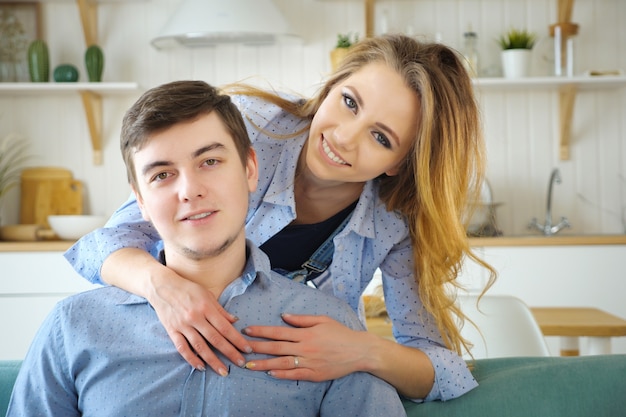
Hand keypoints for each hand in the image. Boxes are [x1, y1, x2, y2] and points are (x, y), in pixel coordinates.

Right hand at [148, 269, 252, 374]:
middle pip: (215, 339)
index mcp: (206, 307)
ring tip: (223, 371)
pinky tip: (201, 367)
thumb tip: (235, 321)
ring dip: (213, 360)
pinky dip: (192, 359)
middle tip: (241, 363)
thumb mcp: (207, 294)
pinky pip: (182, 348)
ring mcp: (183, 325)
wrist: (162, 286)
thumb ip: (221, 310)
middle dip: (230, 352)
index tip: (247, 349)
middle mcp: (195, 317)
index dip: (237, 340)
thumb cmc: (188, 289)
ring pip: (200, 346)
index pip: (225, 328)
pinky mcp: (172, 331)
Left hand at [242, 314, 368, 381]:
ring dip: (263, 364)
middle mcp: (305, 348)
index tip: (247, 330)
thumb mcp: (322, 320)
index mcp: (305, 333)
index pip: (278, 332)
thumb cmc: (341, 333)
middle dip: (256, 347)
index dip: (262, 331)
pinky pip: (294, 374)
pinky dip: (281, 374)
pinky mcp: (314, 374)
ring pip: (281, 363)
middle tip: (240, 348)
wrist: (359, 351)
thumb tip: (283, 316)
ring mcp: (309, 362)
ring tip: (248, 365)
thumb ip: (301, 319)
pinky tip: (270, 373)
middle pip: (276, 348)